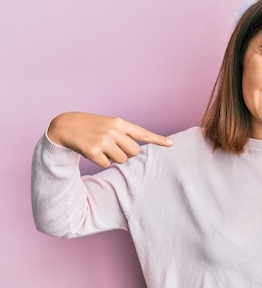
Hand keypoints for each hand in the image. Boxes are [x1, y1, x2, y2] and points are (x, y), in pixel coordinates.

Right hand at [47, 112, 172, 167]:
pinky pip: (107, 164)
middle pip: (134, 152)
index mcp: (119, 123)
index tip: (171, 144)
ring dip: (113, 158)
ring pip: (121, 160)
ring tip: (101, 148)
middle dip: (126, 154)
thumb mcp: (109, 124)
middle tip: (113, 148)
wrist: (65, 125)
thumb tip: (135, 152)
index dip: (158, 140)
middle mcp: (114, 131)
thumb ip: (124, 134)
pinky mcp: (93, 151)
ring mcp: (104, 141)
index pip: (143, 133)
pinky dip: (101, 162)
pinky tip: (92, 152)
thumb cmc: (91, 126)